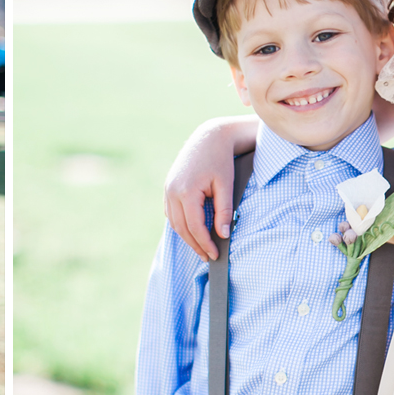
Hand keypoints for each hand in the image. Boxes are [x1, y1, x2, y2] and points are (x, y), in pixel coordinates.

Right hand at [164, 121, 242, 260]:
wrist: (209, 137)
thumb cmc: (221, 160)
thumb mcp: (226, 185)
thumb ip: (224, 211)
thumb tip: (223, 235)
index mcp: (186, 192)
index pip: (194, 227)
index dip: (205, 244)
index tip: (215, 255)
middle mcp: (172, 191)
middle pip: (181, 228)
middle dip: (195, 244)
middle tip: (208, 257)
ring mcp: (167, 189)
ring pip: (174, 222)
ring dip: (186, 236)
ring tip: (201, 247)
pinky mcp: (168, 186)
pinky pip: (171, 212)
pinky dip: (180, 224)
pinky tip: (191, 230)